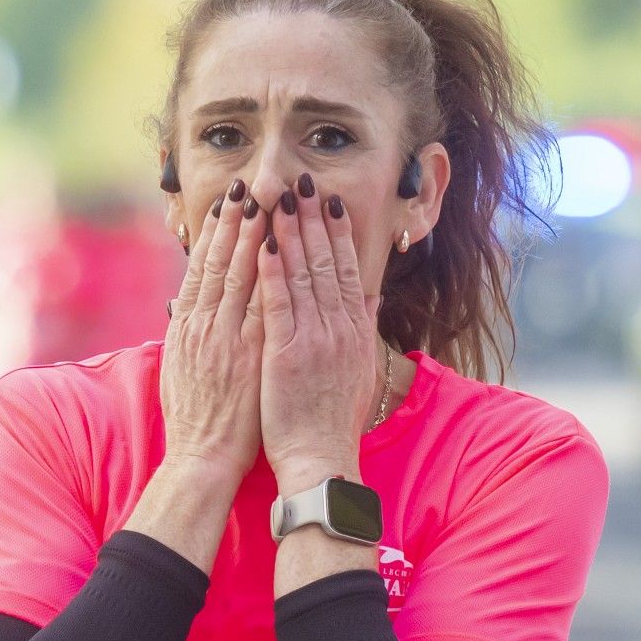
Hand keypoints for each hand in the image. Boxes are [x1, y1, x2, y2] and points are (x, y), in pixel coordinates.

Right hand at [160, 178, 271, 482]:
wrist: (202, 458)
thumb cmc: (196, 420)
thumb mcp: (182, 369)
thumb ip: (190, 334)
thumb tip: (190, 306)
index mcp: (187, 328)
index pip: (202, 269)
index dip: (216, 233)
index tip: (230, 203)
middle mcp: (203, 326)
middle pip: (219, 262)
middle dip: (234, 222)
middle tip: (248, 184)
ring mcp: (224, 338)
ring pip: (238, 275)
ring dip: (252, 235)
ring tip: (265, 200)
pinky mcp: (246, 354)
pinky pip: (259, 303)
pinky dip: (266, 273)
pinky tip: (278, 247)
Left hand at [254, 181, 381, 478]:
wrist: (320, 460)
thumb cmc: (332, 421)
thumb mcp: (359, 369)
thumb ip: (364, 327)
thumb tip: (374, 294)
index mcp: (353, 330)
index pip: (347, 269)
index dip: (339, 231)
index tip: (331, 199)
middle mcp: (338, 328)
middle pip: (327, 261)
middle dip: (316, 217)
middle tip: (306, 180)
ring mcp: (314, 338)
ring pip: (303, 273)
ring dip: (293, 232)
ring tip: (283, 196)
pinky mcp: (286, 352)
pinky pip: (279, 303)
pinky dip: (274, 271)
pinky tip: (266, 243)